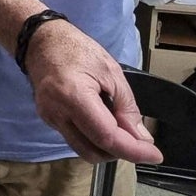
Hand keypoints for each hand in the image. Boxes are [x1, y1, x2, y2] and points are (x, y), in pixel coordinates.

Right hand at [23, 20, 162, 163]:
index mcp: (74, 96)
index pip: (107, 137)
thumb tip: (141, 138)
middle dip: (119, 152)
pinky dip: (93, 138)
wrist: (41, 41)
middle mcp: (57, 113)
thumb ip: (127, 107)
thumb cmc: (76, 49)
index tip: (154, 154)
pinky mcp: (48, 119)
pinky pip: (74, 139)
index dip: (133, 150)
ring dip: (106, 147)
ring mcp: (49, 118)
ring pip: (82, 150)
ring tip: (120, 129)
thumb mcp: (111, 71)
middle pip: (92, 152)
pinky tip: (102, 122)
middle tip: (138, 141)